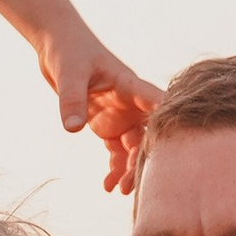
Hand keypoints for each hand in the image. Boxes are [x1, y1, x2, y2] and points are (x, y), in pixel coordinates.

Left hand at [42, 27, 158, 195]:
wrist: (57, 44)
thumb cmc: (68, 49)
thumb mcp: (68, 73)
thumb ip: (72, 100)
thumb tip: (72, 129)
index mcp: (130, 85)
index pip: (157, 104)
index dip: (168, 124)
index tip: (178, 146)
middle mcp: (132, 103)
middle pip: (147, 135)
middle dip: (144, 160)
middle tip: (132, 185)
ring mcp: (122, 115)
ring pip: (134, 147)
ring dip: (130, 169)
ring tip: (120, 191)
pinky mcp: (108, 124)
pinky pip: (116, 151)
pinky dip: (114, 168)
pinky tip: (108, 186)